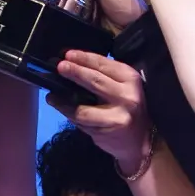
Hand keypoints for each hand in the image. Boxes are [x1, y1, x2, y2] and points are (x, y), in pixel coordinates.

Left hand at [49, 50, 152, 172]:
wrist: (142, 141)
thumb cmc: (128, 109)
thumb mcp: (124, 88)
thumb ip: (105, 77)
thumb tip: (74, 65)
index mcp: (131, 79)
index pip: (104, 64)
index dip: (84, 58)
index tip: (68, 54)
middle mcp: (126, 96)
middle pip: (94, 81)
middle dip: (75, 72)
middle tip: (60, 67)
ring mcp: (117, 115)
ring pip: (83, 107)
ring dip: (63, 102)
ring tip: (52, 97)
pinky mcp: (107, 130)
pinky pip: (82, 121)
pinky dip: (69, 115)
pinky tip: (62, 110)